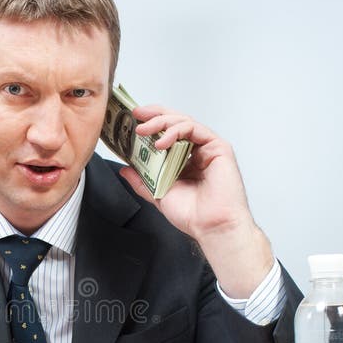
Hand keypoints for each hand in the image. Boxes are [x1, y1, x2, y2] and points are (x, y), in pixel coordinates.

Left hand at [119, 105, 273, 297]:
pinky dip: (176, 131)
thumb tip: (125, 169)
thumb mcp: (157, 194)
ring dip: (161, 122)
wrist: (209, 226)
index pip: (167, 134)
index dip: (152, 124)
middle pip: (175, 123)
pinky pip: (195, 129)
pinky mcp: (218, 147)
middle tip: (136, 116)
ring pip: (184, 123)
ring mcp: (208, 148)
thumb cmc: (192, 215)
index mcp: (184, 161)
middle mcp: (197, 152)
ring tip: (144, 131)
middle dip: (154, 116)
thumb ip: (142, 180)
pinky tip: (161, 142)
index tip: (133, 120)